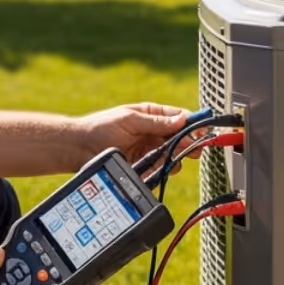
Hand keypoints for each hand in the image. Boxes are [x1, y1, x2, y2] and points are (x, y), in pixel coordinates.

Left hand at [74, 102, 189, 166]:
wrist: (80, 149)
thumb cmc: (101, 128)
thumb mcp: (130, 120)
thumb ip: (156, 122)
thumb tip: (181, 120)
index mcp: (151, 115)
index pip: (179, 117)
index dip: (192, 123)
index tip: (202, 129)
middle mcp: (153, 132)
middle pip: (180, 138)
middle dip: (189, 143)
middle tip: (195, 148)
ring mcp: (150, 150)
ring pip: (174, 155)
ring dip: (176, 157)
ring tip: (174, 158)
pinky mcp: (144, 166)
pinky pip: (161, 169)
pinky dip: (163, 169)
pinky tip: (159, 167)